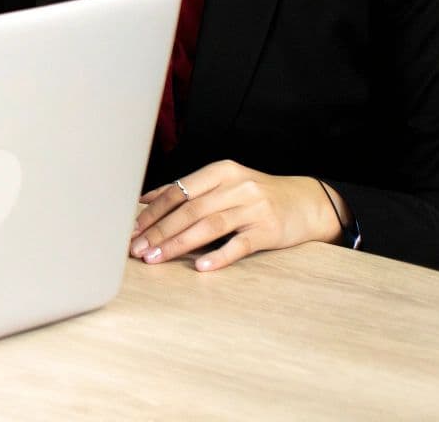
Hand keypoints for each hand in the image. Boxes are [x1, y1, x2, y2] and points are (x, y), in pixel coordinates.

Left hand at [129, 159, 346, 271]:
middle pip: (189, 210)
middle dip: (158, 231)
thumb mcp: (224, 184)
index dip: (152, 211)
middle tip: (136, 249)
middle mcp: (236, 187)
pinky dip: (219, 255)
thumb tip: (144, 200)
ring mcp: (254, 208)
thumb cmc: (256, 195)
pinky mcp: (269, 230)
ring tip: (156, 258)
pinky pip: (239, 244)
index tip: (130, 228)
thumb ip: (188, 191)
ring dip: (178, 244)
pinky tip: (200, 267)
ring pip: (209, 226)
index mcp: (221, 172)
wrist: (307, 203)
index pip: (178, 191)